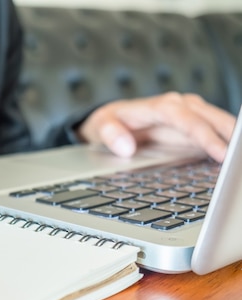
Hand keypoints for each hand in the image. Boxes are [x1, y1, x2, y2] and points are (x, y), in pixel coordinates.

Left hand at [77, 92, 234, 161]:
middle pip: (212, 119)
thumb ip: (110, 134)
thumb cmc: (109, 122)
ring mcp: (192, 116)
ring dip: (234, 140)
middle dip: (231, 137)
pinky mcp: (196, 127)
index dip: (205, 136)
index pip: (188, 119)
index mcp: (160, 106)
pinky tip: (233, 162)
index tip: (221, 153)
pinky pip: (217, 134)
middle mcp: (181, 107)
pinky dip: (228, 144)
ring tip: (239, 164)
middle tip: (240, 162)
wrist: (111, 120)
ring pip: (220, 124)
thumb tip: (125, 147)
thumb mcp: (100, 126)